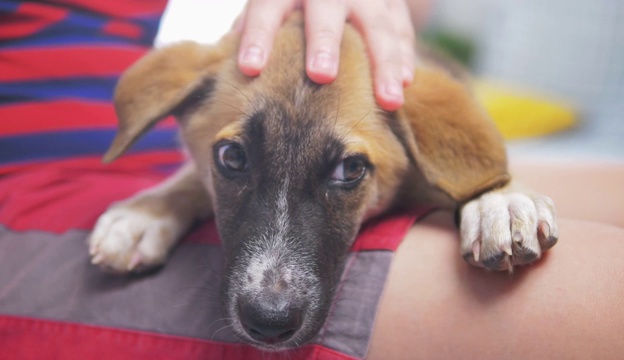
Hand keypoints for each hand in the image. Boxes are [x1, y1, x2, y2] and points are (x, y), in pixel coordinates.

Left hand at [234, 0, 415, 110]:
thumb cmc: (292, 4)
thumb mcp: (270, 6)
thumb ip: (251, 31)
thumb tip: (224, 69)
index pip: (266, 9)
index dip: (258, 37)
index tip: (250, 69)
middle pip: (325, 12)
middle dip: (324, 43)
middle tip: (322, 75)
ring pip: (377, 24)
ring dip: (384, 63)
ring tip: (388, 101)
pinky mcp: (390, 1)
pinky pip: (401, 26)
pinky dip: (404, 55)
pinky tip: (405, 84)